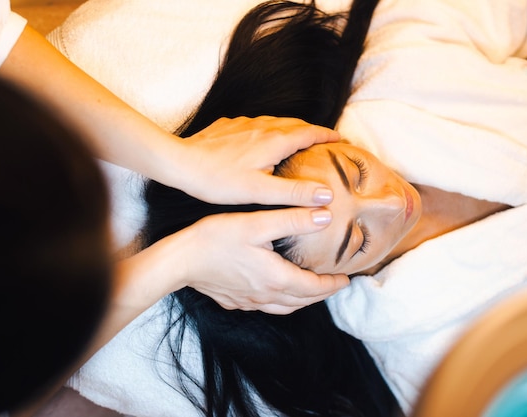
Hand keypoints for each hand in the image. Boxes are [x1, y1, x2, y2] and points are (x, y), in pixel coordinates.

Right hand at [173, 207, 349, 314]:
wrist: (179, 260)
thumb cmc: (215, 239)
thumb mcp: (257, 223)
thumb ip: (293, 219)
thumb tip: (326, 216)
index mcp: (276, 279)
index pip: (314, 288)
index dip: (333, 284)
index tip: (346, 279)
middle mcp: (265, 296)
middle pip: (302, 301)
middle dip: (322, 294)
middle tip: (335, 285)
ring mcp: (248, 302)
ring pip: (285, 308)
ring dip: (302, 301)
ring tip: (311, 291)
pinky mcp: (233, 301)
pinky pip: (265, 307)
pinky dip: (280, 302)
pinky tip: (275, 292)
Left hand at [176, 116, 339, 205]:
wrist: (181, 164)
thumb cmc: (219, 181)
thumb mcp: (260, 192)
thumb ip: (295, 193)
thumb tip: (327, 194)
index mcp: (274, 141)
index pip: (310, 133)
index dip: (328, 136)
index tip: (341, 140)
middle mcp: (262, 126)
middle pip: (295, 124)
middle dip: (313, 131)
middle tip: (325, 140)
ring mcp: (243, 124)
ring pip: (275, 122)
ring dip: (291, 128)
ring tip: (298, 139)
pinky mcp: (227, 126)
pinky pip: (255, 124)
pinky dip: (268, 129)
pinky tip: (261, 140)